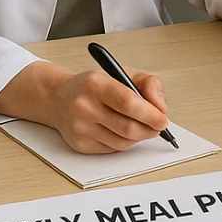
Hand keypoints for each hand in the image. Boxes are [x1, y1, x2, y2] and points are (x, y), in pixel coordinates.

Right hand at [0, 62, 171, 154]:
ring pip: (122, 141)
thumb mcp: (122, 73)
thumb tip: (161, 107)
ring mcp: (80, 127)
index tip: (163, 119)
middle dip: (149, 129)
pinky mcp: (79, 144)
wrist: (58, 97)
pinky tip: (122, 130)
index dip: (150, 114)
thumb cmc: (93, 85)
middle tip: (158, 126)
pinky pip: (113, 148)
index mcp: (95, 83)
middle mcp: (84, 106)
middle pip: (127, 127)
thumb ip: (149, 84)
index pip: (128, 103)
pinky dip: (124, 142)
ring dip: (139, 137)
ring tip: (142, 126)